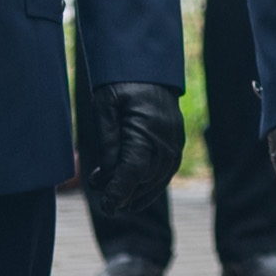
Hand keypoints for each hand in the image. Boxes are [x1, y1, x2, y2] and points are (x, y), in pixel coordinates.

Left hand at [87, 81, 183, 209]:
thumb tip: (107, 173)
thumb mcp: (105, 107)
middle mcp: (165, 141)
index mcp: (146, 131)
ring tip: (114, 198)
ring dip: (136, 194)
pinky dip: (151, 187)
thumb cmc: (121, 84)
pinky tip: (135, 194)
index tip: (106, 207)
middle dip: (121, 192)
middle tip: (99, 192)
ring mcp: (174, 144)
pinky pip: (166, 173)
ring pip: (157, 181)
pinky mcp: (176, 144)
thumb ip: (108, 141)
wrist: (149, 67)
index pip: (132, 172)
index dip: (118, 192)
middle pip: (144, 180)